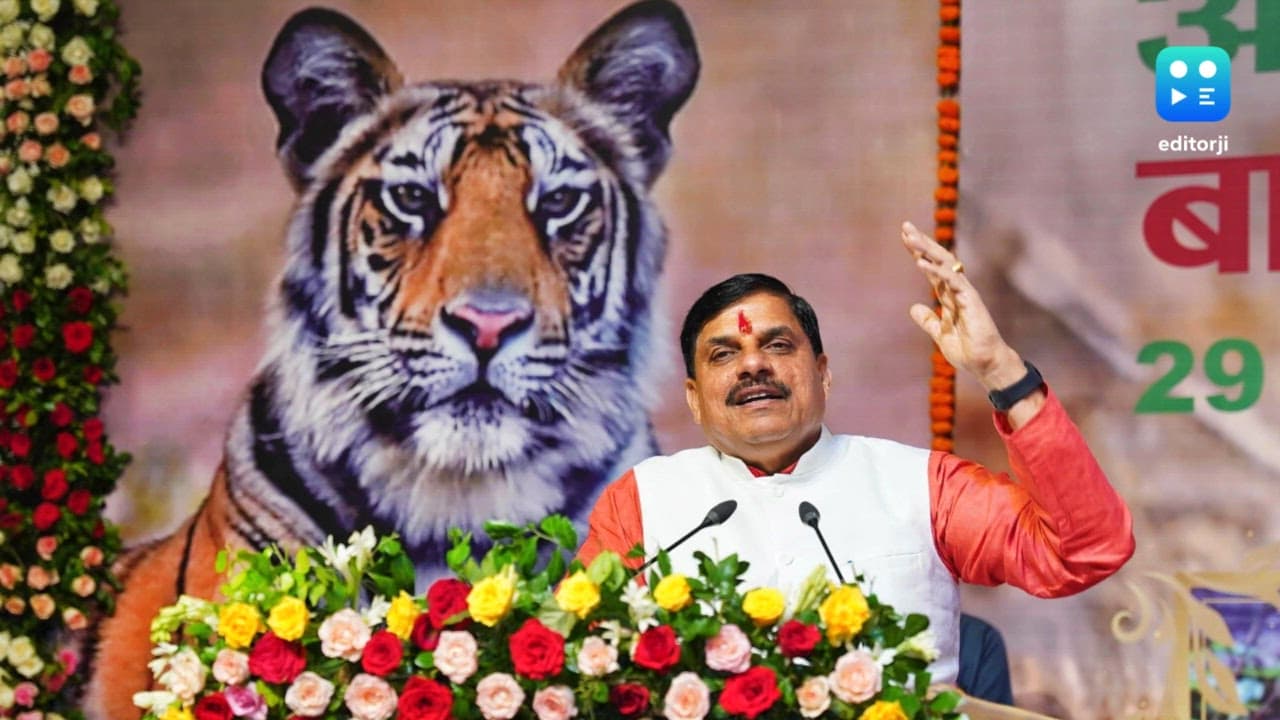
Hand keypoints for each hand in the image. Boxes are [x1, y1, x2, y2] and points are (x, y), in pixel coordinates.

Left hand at [900, 221, 1028, 392]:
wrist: (985, 365)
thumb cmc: (968, 350)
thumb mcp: (939, 334)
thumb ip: (928, 320)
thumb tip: (914, 308)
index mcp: (949, 296)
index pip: (932, 268)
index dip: (919, 253)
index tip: (906, 238)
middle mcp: (957, 290)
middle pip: (938, 260)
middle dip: (922, 243)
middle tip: (906, 226)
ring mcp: (965, 293)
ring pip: (946, 264)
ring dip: (927, 250)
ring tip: (911, 238)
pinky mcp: (972, 301)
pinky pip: (953, 281)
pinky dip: (938, 271)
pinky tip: (922, 263)